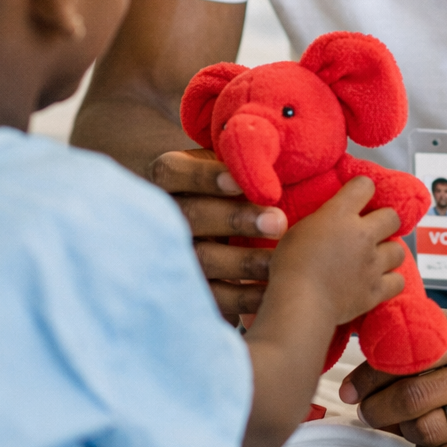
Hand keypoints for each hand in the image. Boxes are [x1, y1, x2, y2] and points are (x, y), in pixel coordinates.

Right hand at [151, 148, 287, 322]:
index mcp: (168, 178)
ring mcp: (172, 255)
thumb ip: (241, 156)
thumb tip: (272, 149)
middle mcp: (164, 215)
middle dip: (235, 219)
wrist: (215, 224)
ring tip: (281, 259)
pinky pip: (210, 297)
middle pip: (190, 217)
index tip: (240, 181)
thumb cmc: (230, 184)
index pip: (173, 172)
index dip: (205, 177)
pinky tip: (273, 289)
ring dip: (243, 260)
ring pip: (200, 259)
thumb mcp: (226, 162)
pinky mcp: (186, 290)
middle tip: (278, 222)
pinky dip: (243, 296)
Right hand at [269, 177, 405, 326]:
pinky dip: (391, 282)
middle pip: (392, 217)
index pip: (364, 186)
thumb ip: (319, 223)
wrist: (299, 302)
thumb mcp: (297, 231)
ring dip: (389, 252)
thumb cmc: (289, 266)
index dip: (363, 189)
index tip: (358, 196)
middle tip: (372, 231)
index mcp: (339, 214)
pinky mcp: (375, 290)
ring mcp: (372, 263)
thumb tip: (326, 223)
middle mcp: (362, 235)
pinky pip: (398, 282)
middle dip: (384, 222)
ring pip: (399, 250)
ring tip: (376, 258)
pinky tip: (379, 282)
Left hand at [339, 306, 446, 446]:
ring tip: (389, 422)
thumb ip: (429, 330)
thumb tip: (372, 345)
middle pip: (414, 397)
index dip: (371, 374)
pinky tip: (417, 438)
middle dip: (376, 406)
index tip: (351, 385)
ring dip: (397, 429)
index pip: (410, 356)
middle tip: (362, 408)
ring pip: (429, 430)